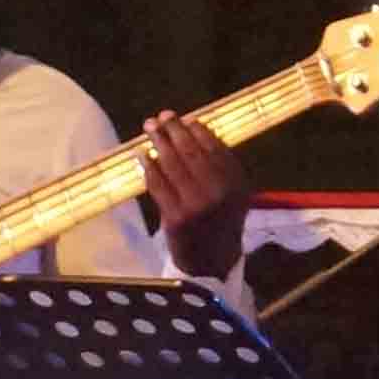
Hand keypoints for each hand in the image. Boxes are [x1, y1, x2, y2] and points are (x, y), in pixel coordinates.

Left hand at [140, 112, 250, 277]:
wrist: (212, 262)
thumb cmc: (220, 221)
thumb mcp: (233, 194)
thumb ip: (221, 168)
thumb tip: (193, 132)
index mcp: (237, 184)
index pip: (216, 149)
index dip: (199, 131)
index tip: (187, 119)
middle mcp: (220, 193)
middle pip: (193, 153)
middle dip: (176, 130)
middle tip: (163, 116)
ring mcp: (197, 206)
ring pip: (174, 165)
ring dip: (159, 142)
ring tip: (150, 127)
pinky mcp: (176, 218)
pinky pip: (158, 185)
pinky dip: (148, 167)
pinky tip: (141, 155)